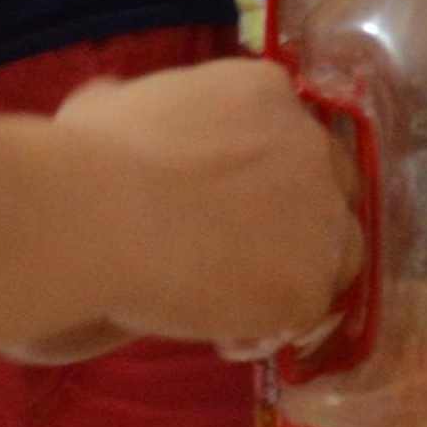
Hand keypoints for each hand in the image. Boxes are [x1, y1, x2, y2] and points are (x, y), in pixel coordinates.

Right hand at [42, 53, 367, 357]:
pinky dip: (272, 323)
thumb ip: (131, 105)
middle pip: (329, 185)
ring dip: (297, 272)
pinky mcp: (310, 283)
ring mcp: (321, 216)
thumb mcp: (106, 104)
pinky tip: (227, 334)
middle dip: (295, 218)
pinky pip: (305, 310)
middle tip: (245, 253)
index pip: (286, 132)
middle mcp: (310, 146)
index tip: (230, 200)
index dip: (263, 171)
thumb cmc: (91, 154)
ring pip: (335, 251)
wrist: (102, 216)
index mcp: (266, 93)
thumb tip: (113, 103)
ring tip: (240, 299)